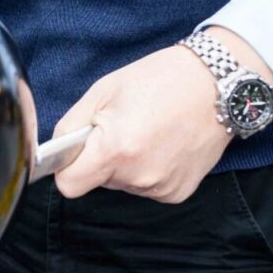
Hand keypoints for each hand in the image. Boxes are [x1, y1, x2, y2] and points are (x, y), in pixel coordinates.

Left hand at [50, 30, 272, 203]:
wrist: (217, 84)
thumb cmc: (161, 80)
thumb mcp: (104, 91)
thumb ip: (72, 126)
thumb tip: (55, 151)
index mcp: (116, 148)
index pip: (69, 185)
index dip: (68, 166)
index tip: (76, 150)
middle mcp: (139, 176)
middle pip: (98, 181)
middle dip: (102, 158)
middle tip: (123, 125)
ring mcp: (161, 187)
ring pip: (123, 184)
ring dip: (127, 163)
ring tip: (149, 131)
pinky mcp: (178, 192)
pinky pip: (147, 187)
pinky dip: (150, 169)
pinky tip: (164, 144)